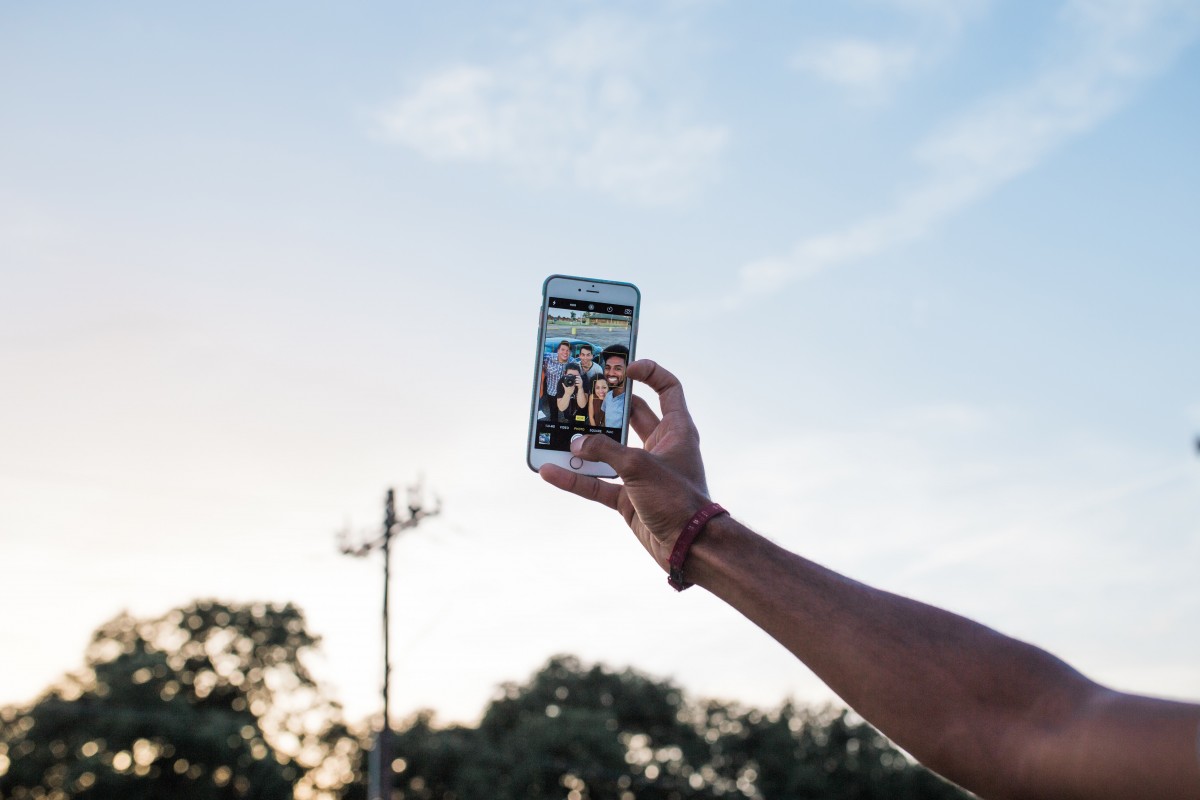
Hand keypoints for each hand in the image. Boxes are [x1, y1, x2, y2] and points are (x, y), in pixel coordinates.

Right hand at [539, 360, 710, 570]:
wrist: (689, 547)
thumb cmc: (678, 500)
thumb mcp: (640, 467)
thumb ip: (605, 452)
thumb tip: (576, 445)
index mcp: (676, 430)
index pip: (667, 388)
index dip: (649, 373)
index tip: (624, 369)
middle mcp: (660, 447)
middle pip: (631, 416)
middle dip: (606, 407)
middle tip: (582, 396)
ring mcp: (643, 473)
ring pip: (608, 452)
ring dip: (584, 446)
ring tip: (558, 434)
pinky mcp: (629, 498)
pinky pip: (597, 483)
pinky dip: (576, 479)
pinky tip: (551, 472)